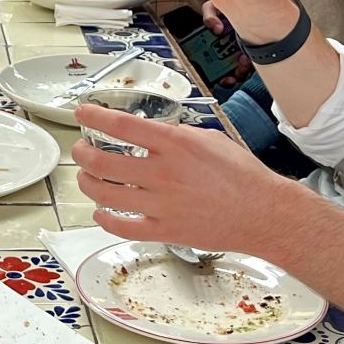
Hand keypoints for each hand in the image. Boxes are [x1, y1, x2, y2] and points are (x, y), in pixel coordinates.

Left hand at [70, 105, 287, 252]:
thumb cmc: (242, 176)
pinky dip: (104, 219)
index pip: (122, 125)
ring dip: (87, 183)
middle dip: (82, 152)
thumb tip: (154, 133)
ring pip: (105, 194)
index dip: (95, 117)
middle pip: (103, 161)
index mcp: (174, 145)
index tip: (82, 112)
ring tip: (85, 176)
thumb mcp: (210, 139)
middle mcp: (163, 173)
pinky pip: (122, 227)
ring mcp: (161, 204)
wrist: (263, 213)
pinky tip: (100, 211)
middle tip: (79, 149)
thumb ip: (177, 135)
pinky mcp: (164, 231)